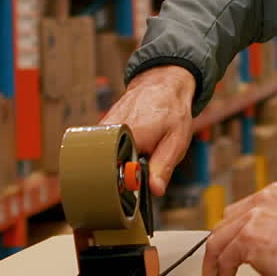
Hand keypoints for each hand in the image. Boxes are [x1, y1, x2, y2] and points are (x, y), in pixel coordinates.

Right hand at [101, 65, 196, 196]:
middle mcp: (110, 132)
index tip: (133, 190)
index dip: (124, 187)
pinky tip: (132, 145)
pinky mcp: (100, 129)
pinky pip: (105, 149)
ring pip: (106, 159)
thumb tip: (154, 190)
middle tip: (141, 167)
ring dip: (121, 163)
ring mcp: (102, 129)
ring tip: (139, 152)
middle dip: (124, 175)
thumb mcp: (176, 141)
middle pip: (109, 169)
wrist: (162, 85)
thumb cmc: (171, 111)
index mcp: (129, 136)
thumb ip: (163, 167)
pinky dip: (117, 153)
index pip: (116, 174)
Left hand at [203, 182, 276, 275]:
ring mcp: (254, 218)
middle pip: (223, 226)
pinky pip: (224, 260)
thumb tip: (240, 241)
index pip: (236, 213)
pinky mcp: (248, 239)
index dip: (227, 237)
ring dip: (214, 268)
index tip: (223, 253)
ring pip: (217, 243)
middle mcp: (262, 201)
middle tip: (216, 272)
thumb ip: (266, 224)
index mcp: (273, 194)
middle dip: (217, 253)